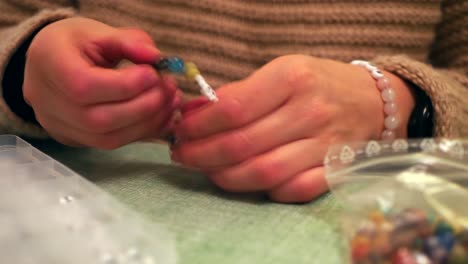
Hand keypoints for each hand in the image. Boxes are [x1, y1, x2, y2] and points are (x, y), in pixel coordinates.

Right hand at [24, 18, 179, 148]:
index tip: (153, 73)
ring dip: (148, 122)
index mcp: (49, 65)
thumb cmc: (75, 45)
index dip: (125, 84)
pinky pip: (112, 144)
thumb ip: (128, 41)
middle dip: (144, 106)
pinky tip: (162, 115)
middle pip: (99, 119)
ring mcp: (60, 126)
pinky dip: (142, 132)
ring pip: (108, 139)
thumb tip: (156, 58)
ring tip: (171, 101)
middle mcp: (48, 103)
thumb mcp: (99, 32)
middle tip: (169, 88)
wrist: (51, 65)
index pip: (85, 86)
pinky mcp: (77, 140)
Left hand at [171, 55, 414, 202]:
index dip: (199, 125)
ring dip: (225, 176)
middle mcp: (309, 111)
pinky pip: (292, 190)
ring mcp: (325, 144)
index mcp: (291, 78)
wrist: (372, 99)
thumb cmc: (318, 83)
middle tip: (184, 155)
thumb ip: (240, 93)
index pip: (233, 109)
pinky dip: (265, 191)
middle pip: (242, 145)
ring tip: (208, 170)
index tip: (181, 130)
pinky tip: (248, 180)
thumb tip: (196, 115)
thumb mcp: (281, 71)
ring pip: (262, 173)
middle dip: (202, 155)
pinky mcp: (336, 170)